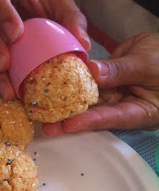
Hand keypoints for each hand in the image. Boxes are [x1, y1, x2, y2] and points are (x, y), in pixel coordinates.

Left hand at [43, 33, 158, 134]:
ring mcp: (114, 95)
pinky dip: (72, 86)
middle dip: (71, 120)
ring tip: (44, 113)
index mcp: (142, 111)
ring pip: (89, 101)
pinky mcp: (106, 84)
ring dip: (66, 105)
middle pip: (97, 114)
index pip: (114, 118)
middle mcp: (125, 106)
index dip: (91, 121)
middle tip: (48, 126)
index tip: (69, 124)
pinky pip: (88, 85)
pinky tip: (53, 90)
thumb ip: (120, 70)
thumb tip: (93, 72)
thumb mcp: (147, 64)